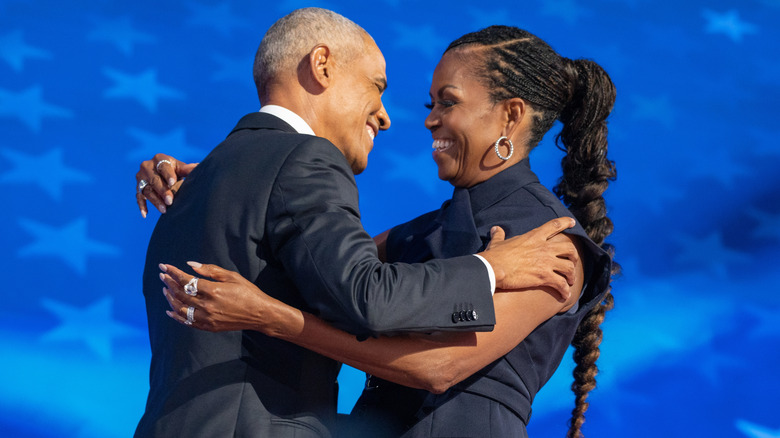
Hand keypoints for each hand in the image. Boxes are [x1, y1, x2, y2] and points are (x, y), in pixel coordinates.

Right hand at [136, 153, 197, 216]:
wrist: (164, 172)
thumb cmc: (174, 170)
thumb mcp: (180, 168)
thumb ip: (188, 169)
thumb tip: (199, 167)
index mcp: (159, 159)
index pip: (163, 167)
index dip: (168, 175)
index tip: (173, 183)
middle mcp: (147, 166)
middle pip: (154, 180)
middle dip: (162, 191)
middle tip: (170, 201)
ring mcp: (141, 178)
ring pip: (147, 190)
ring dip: (155, 201)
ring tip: (164, 210)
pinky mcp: (138, 187)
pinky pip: (138, 197)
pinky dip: (142, 206)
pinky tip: (145, 214)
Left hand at [159, 261, 291, 333]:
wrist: (260, 314)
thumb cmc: (248, 292)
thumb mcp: (232, 276)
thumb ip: (210, 270)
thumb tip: (191, 265)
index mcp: (213, 291)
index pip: (186, 280)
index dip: (173, 272)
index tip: (164, 266)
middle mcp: (207, 306)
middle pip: (181, 294)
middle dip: (169, 283)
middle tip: (162, 275)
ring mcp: (207, 318)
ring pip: (181, 308)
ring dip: (171, 298)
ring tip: (165, 289)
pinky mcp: (209, 327)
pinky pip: (187, 322)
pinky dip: (177, 316)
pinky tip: (170, 310)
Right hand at [478, 218, 578, 301]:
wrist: (493, 269)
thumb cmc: (495, 255)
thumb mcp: (498, 242)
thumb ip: (499, 235)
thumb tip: (495, 229)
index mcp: (534, 236)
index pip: (554, 225)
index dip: (566, 222)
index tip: (573, 222)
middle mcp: (544, 248)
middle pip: (569, 249)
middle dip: (574, 256)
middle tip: (572, 262)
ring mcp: (546, 262)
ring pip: (569, 267)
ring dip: (571, 275)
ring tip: (569, 281)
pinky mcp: (544, 277)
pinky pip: (561, 284)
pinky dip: (565, 291)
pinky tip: (564, 295)